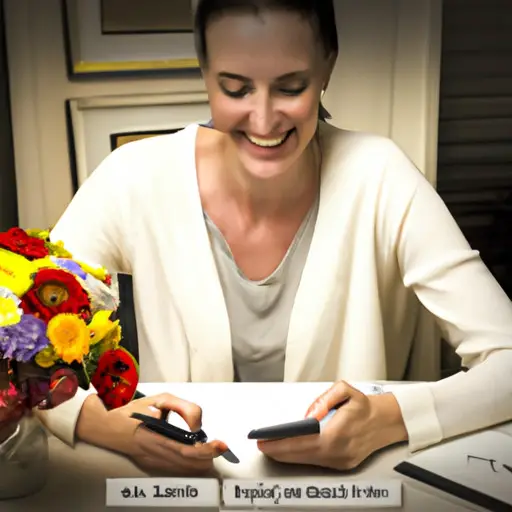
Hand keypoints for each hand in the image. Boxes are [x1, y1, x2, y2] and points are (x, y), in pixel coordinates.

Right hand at [76, 392, 228, 475]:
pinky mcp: (152, 465)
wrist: (106, 425)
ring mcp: (152, 463)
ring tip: (211, 449)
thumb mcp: (160, 400)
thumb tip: (197, 425)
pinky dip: (190, 464)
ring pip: (184, 469)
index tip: (220, 445)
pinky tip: (197, 455)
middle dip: (207, 456)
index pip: (186, 451)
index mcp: (155, 439)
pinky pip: (176, 469)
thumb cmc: (133, 411)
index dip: (205, 450)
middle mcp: (154, 456)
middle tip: (218, 446)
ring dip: (200, 461)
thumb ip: (184, 408)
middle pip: (188, 464)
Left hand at [257, 381, 407, 469]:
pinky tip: (291, 452)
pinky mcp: (343, 464)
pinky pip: (317, 462)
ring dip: (288, 456)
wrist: (387, 421)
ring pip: (308, 461)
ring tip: (272, 448)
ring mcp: (342, 461)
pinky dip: (301, 457)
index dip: (281, 444)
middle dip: (279, 451)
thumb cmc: (364, 406)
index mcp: (338, 433)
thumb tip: (309, 413)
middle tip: (263, 446)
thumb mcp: (345, 390)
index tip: (266, 441)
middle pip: (302, 455)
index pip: (302, 442)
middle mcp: (339, 451)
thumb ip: (324, 399)